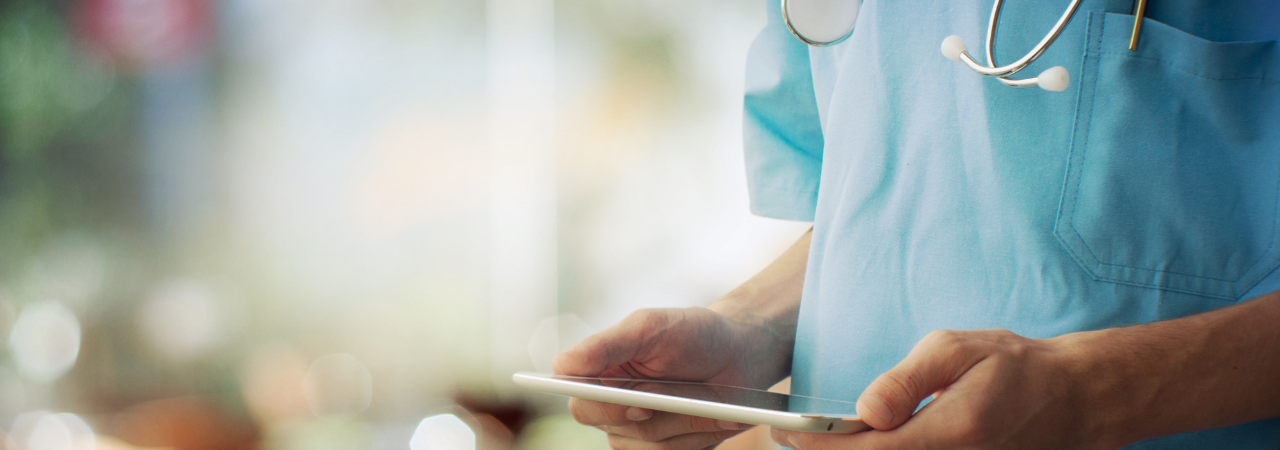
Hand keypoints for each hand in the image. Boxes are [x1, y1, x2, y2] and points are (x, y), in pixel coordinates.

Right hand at [554, 307, 790, 449]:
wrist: (738, 352)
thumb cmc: (691, 333)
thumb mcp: (648, 327)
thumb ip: (604, 345)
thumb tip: (561, 364)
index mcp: (600, 376)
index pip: (582, 406)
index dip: (603, 410)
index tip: (636, 403)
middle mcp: (614, 409)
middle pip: (617, 432)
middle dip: (652, 416)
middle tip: (675, 396)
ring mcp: (642, 433)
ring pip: (651, 446)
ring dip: (684, 421)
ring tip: (704, 397)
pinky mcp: (670, 447)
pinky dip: (699, 433)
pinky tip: (714, 414)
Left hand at [772, 329, 1117, 449]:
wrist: (1070, 400)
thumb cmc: (1013, 366)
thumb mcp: (957, 350)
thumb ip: (907, 380)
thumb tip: (865, 412)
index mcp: (948, 434)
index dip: (819, 447)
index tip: (785, 435)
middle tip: (791, 438)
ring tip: (821, 440)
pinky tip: (861, 444)